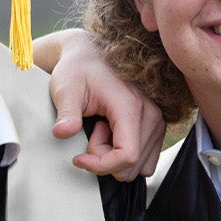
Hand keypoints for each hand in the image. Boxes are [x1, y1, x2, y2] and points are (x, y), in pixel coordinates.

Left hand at [40, 28, 164, 180]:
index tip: (79, 158)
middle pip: (132, 164)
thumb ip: (66, 113)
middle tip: (92, 131)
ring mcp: (157, 120)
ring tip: (101, 128)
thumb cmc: (78, 70)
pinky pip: (145, 158)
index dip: (100, 165)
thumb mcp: (66, 89)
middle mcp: (151, 113)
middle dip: (105, 158)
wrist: (89, 56)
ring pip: (139, 164)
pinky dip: (125, 153)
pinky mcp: (156, 125)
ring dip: (115, 155)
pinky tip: (111, 132)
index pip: (127, 156)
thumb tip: (63, 132)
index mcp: (131, 106)